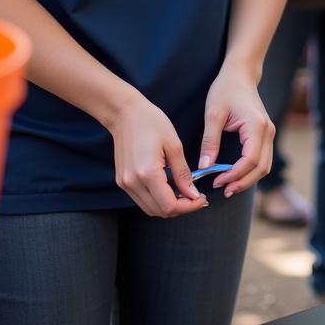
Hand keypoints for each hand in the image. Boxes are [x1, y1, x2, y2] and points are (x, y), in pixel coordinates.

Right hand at [108, 92, 206, 217]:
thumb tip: (193, 193)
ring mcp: (125, 183)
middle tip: (196, 197)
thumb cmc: (151, 122)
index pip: (169, 206)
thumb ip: (183, 173)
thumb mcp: (174, 145)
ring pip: (150, 208)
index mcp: (147, 173)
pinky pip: (142, 199)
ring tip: (185, 194)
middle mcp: (133, 183)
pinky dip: (157, 199)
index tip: (201, 199)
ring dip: (168, 206)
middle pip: (159, 211)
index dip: (188, 207)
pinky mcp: (123, 181)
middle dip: (180, 208)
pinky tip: (170, 188)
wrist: (125, 114)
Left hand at [198, 64, 274, 198]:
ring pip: (265, 166)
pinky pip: (262, 159)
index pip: (250, 160)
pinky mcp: (265, 134)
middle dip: (243, 182)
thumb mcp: (213, 114)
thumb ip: (210, 141)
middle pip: (261, 167)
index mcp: (256, 126)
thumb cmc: (226, 90)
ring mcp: (269, 133)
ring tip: (228, 186)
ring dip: (248, 179)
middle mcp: (268, 131)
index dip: (234, 175)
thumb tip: (204, 167)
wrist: (240, 74)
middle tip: (222, 190)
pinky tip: (235, 175)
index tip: (216, 181)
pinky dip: (251, 171)